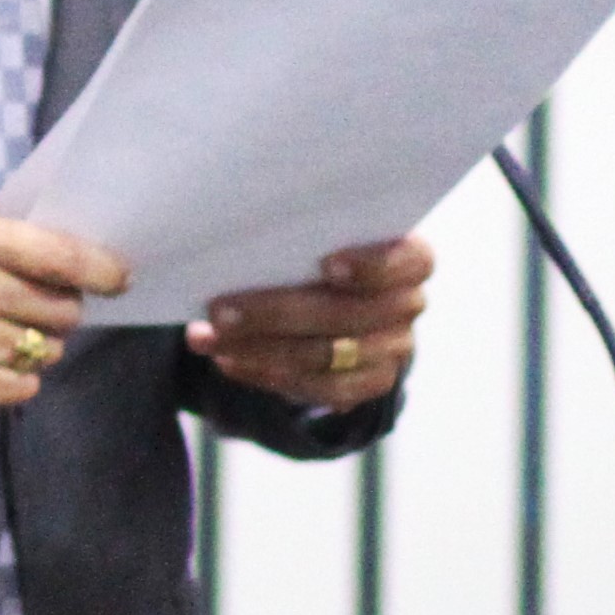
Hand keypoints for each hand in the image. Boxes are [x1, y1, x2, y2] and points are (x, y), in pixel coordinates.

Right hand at [0, 213, 132, 420]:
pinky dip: (16, 379)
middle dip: (58, 312)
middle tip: (26, 311)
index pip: (58, 255)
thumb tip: (99, 266)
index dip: (100, 269)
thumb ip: (22, 249)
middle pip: (64, 308)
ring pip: (49, 348)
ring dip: (35, 347)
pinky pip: (29, 384)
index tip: (121, 278)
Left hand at [188, 235, 430, 409]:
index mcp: (407, 258)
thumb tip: (226, 226)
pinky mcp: (368, 384)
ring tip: (206, 337)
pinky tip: (228, 360)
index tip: (326, 265)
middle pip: (346, 314)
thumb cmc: (314, 250)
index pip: (408, 261)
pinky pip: (317, 388)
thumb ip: (294, 231)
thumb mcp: (315, 232)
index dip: (371, 266)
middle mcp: (406, 304)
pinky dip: (266, 374)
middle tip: (218, 310)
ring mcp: (391, 349)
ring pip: (325, 356)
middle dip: (276, 312)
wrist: (336, 300)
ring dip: (258, 348)